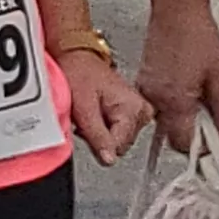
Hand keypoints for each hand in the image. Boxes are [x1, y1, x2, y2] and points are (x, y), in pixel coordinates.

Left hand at [62, 49, 150, 165]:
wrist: (77, 58)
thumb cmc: (79, 74)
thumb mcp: (83, 107)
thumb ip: (96, 135)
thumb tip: (109, 160)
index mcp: (134, 108)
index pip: (120, 145)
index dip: (98, 144)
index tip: (85, 132)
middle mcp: (142, 111)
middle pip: (119, 145)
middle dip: (98, 136)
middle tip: (85, 117)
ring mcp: (138, 112)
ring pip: (116, 140)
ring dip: (99, 132)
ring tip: (90, 112)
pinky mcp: (131, 113)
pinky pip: (115, 131)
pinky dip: (101, 126)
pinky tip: (95, 113)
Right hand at [136, 16, 218, 150]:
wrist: (176, 10)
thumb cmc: (197, 36)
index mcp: (174, 100)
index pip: (183, 143)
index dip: (202, 148)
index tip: (216, 144)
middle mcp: (155, 98)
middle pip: (171, 135)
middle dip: (192, 134)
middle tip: (212, 121)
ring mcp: (146, 88)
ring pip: (164, 119)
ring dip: (182, 119)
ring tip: (201, 99)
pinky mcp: (144, 78)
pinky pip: (157, 103)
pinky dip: (173, 104)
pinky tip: (188, 88)